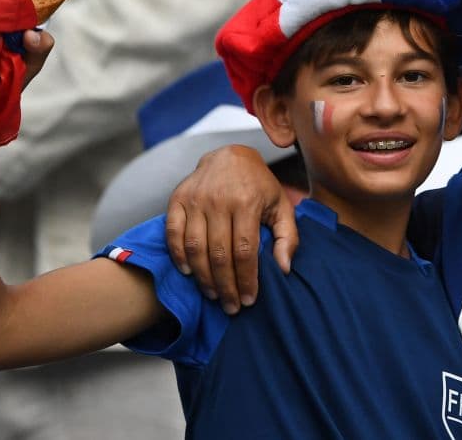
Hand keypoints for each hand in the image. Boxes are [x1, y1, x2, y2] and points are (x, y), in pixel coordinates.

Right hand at [165, 145, 297, 314]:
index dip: (246, 280)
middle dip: (225, 286)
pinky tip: (189, 273)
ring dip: (203, 277)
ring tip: (213, 295)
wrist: (230, 155)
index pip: (245, 251)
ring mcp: (196, 199)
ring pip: (196, 248)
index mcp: (247, 202)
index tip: (249, 300)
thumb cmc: (259, 186)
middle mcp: (219, 200)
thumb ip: (287, 237)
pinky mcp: (178, 199)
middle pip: (219, 254)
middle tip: (231, 307)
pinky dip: (178, 256)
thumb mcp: (281, 205)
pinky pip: (173, 233)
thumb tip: (284, 269)